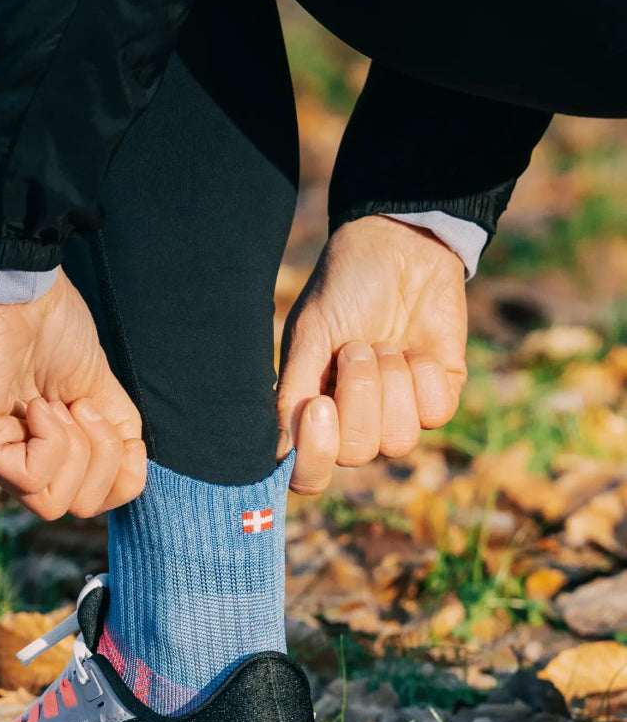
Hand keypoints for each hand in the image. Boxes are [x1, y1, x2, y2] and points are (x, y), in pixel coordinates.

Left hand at [0, 271, 145, 518]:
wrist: (20, 284)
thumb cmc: (55, 326)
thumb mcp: (102, 393)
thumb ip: (117, 441)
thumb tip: (132, 481)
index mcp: (41, 450)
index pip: (88, 503)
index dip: (117, 474)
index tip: (101, 415)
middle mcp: (10, 458)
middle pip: (76, 508)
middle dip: (100, 459)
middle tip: (81, 407)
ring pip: (54, 503)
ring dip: (76, 449)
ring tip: (61, 403)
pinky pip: (31, 477)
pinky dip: (52, 440)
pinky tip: (40, 404)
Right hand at [276, 216, 467, 493]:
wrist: (401, 246)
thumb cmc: (344, 289)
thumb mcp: (309, 336)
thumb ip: (293, 394)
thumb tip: (280, 455)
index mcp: (314, 415)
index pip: (309, 475)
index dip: (316, 455)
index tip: (321, 406)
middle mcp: (355, 424)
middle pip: (357, 453)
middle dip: (360, 394)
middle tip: (358, 347)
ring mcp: (399, 415)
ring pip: (398, 441)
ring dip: (391, 381)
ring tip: (385, 344)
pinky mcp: (440, 398)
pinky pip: (435, 414)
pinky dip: (423, 374)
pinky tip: (416, 348)